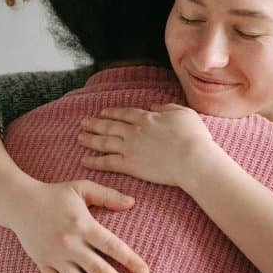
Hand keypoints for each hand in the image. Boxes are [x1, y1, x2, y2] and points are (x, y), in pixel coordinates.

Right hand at [6, 180, 149, 272]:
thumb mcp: (81, 187)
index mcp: (84, 225)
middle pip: (99, 270)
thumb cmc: (54, 194)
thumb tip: (132, 203)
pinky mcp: (43, 264)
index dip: (130, 260)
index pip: (112, 246)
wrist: (18, 202)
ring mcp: (56, 256)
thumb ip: (108, 196)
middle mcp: (71, 244)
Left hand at [78, 104, 222, 190]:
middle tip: (83, 122)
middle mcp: (134, 131)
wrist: (192, 158)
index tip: (103, 112)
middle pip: (110, 126)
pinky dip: (94, 161)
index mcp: (147, 118)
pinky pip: (107, 162)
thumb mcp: (183, 113)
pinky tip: (85, 160)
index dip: (112, 112)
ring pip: (104, 142)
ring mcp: (130, 148)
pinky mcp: (130, 165)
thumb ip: (166, 107)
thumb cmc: (193, 136)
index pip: (125, 113)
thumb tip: (154, 106)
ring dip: (90, 139)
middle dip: (95, 123)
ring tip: (79, 138)